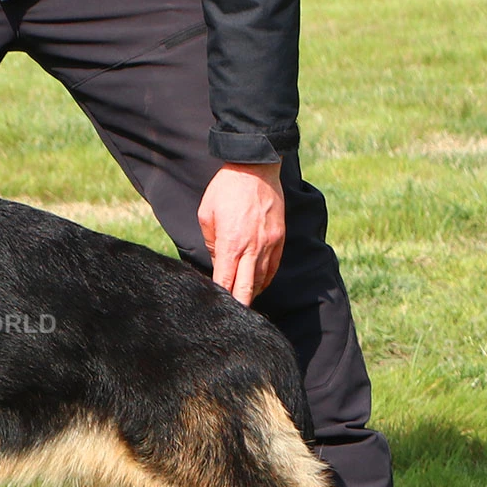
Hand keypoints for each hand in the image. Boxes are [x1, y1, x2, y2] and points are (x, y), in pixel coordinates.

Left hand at [197, 162, 285, 305]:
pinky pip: (273, 267)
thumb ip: (210, 242)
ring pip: (262, 280)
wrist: (255, 167)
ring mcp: (269, 244)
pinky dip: (265, 279)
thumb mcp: (206, 214)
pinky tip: (257, 285)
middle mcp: (252, 248)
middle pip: (247, 289)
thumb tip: (216, 260)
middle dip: (240, 306)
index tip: (217, 308)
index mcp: (230, 244)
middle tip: (233, 319)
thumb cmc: (226, 189)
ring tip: (243, 304)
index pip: (225, 282)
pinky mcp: (279, 238)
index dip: (222, 298)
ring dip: (252, 293)